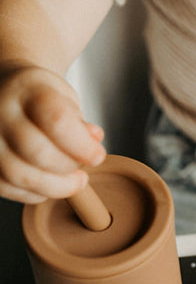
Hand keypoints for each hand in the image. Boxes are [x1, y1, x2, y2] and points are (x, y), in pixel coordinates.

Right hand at [0, 65, 105, 204]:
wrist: (5, 91)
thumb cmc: (39, 96)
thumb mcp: (64, 97)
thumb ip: (79, 121)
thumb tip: (93, 141)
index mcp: (28, 89)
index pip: (57, 120)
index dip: (82, 145)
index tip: (98, 156)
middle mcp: (1, 113)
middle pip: (37, 151)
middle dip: (68, 168)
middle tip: (83, 172)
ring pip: (20, 175)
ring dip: (54, 187)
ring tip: (72, 182)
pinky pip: (7, 187)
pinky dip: (34, 193)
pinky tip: (49, 185)